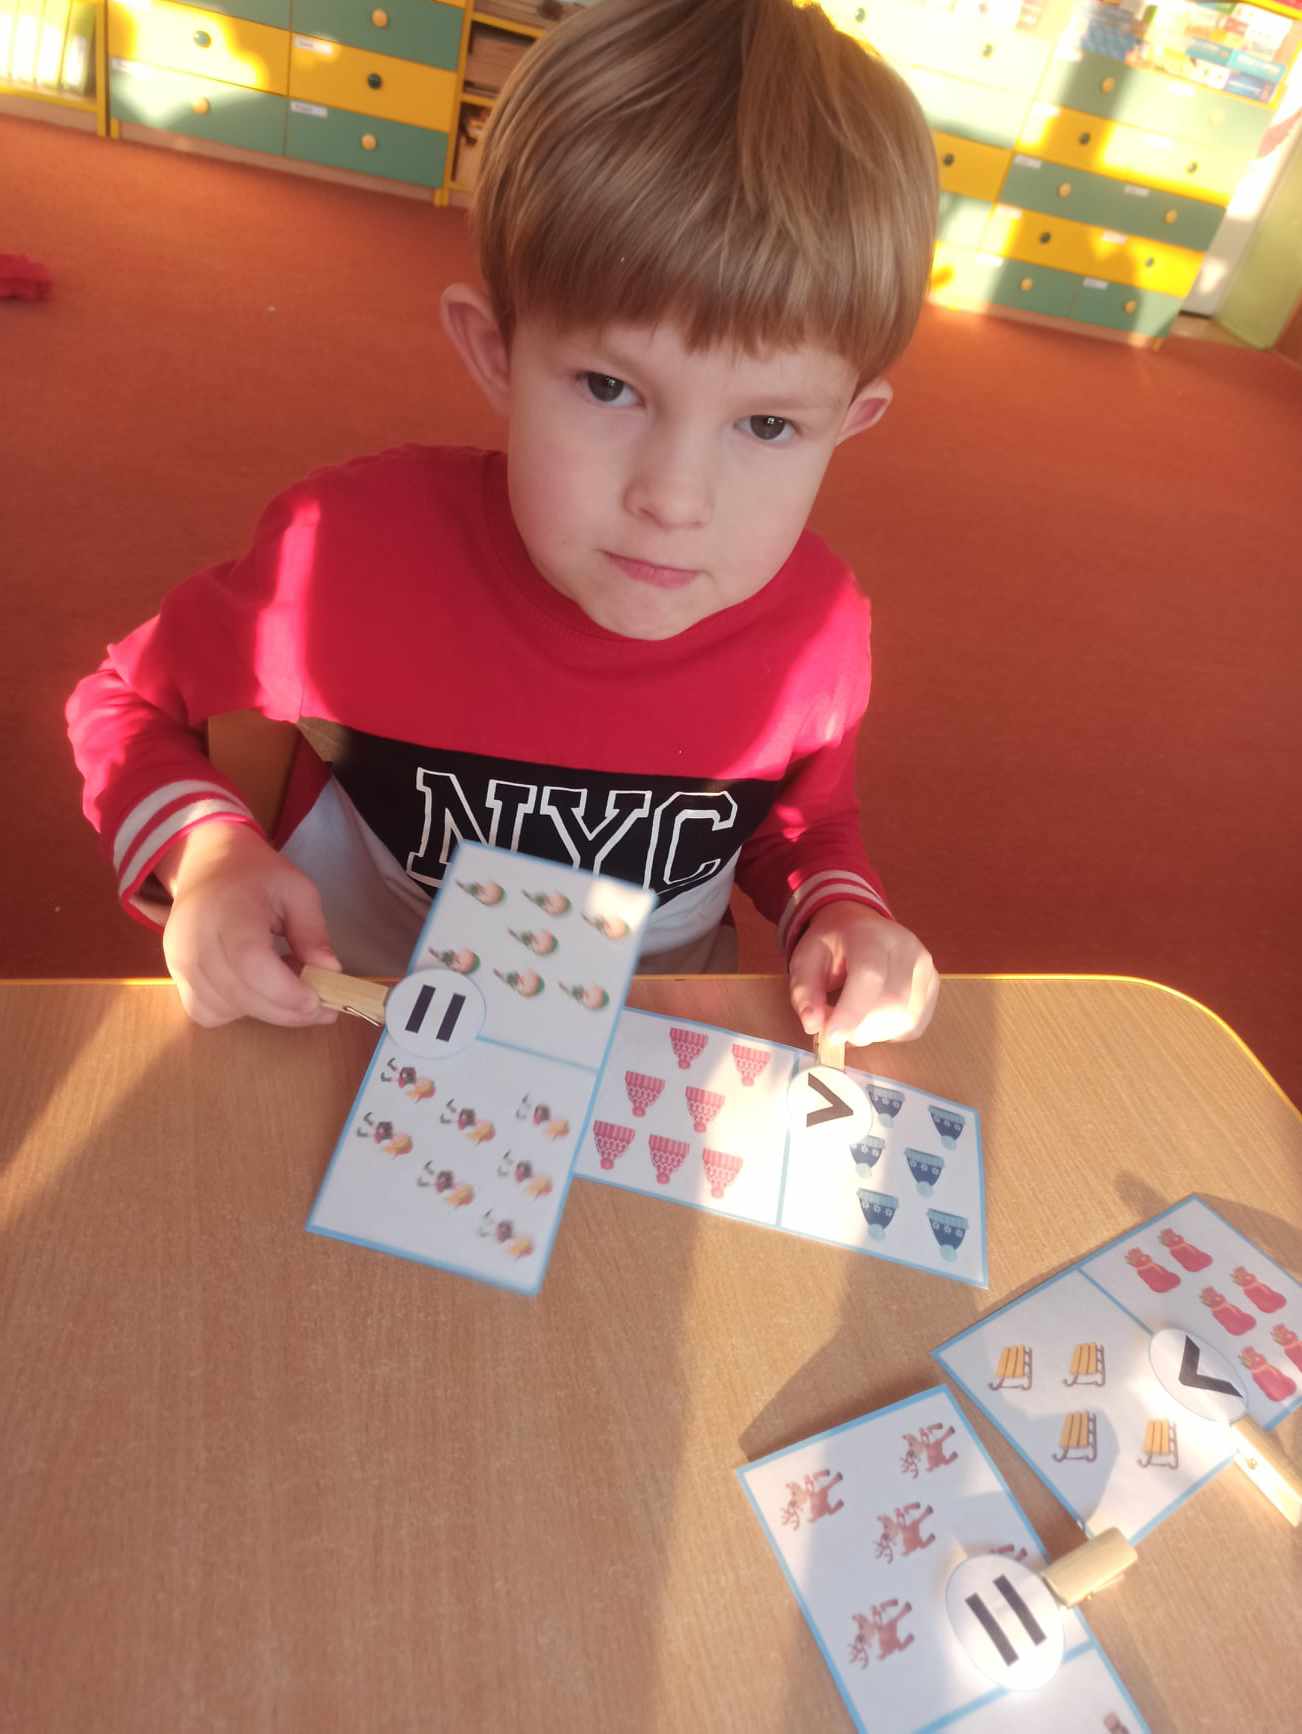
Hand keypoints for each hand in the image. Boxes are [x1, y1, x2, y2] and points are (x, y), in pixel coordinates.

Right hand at [158, 823, 341, 1027]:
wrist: (206, 864)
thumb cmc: (256, 875)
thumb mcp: (297, 890)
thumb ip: (313, 932)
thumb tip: (329, 972)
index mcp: (228, 912)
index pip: (252, 964)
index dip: (286, 992)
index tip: (319, 1001)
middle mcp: (194, 940)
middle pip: (241, 995)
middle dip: (286, 1010)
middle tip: (319, 1007)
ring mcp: (178, 961)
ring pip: (225, 1010)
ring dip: (263, 1010)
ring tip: (284, 985)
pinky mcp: (175, 975)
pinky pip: (205, 1011)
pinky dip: (236, 1011)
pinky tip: (255, 990)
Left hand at [788, 901, 937, 1048]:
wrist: (860, 926)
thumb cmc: (832, 945)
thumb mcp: (804, 960)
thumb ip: (804, 992)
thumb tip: (813, 1025)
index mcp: (871, 934)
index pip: (870, 975)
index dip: (852, 1011)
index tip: (831, 1036)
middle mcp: (907, 948)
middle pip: (892, 1002)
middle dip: (859, 1027)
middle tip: (836, 1027)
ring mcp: (926, 967)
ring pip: (905, 1019)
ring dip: (873, 1032)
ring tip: (853, 1018)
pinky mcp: (933, 987)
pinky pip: (913, 1026)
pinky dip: (889, 1033)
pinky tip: (873, 1018)